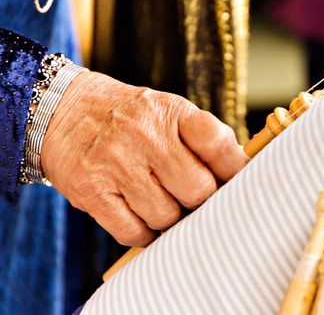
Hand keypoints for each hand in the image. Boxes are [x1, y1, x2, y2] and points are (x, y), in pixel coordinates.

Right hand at [41, 71, 247, 245]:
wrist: (63, 111)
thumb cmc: (130, 118)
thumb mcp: (167, 110)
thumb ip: (203, 139)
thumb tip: (241, 177)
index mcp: (172, 112)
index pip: (218, 145)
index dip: (236, 171)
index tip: (238, 184)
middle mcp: (145, 136)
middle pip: (198, 190)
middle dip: (202, 201)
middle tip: (195, 199)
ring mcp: (117, 165)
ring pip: (167, 217)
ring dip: (171, 219)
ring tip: (163, 202)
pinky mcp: (92, 193)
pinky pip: (134, 233)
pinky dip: (145, 233)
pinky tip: (143, 217)